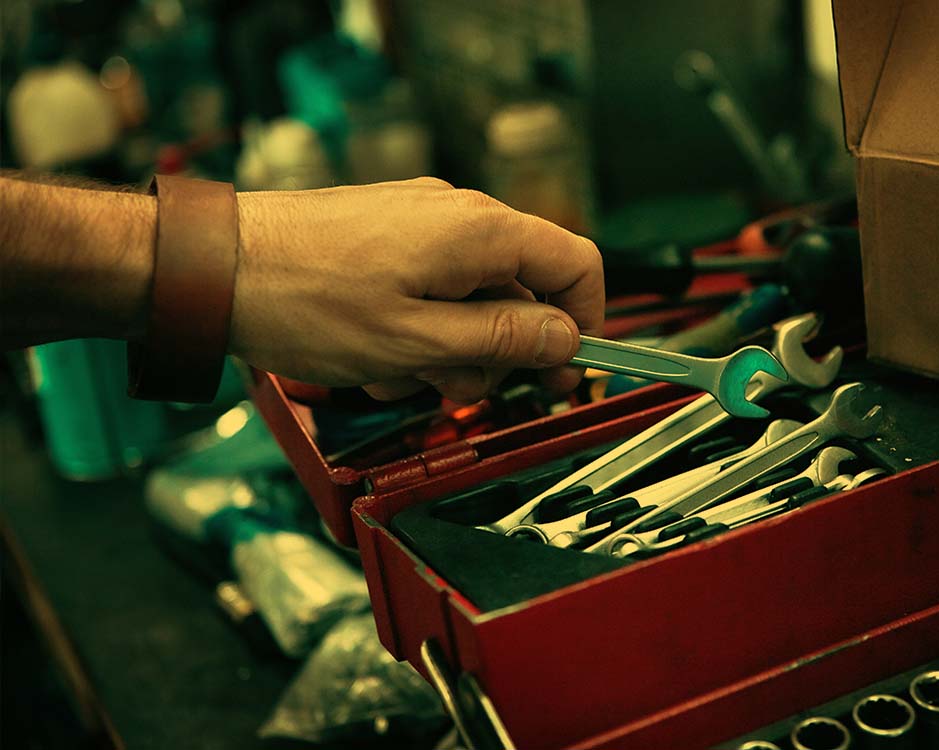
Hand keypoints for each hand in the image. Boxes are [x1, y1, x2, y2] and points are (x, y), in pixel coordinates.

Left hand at [231, 178, 603, 403]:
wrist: (212, 266)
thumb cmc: (301, 300)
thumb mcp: (417, 341)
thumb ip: (502, 339)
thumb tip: (565, 340)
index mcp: (479, 231)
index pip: (577, 263)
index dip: (585, 323)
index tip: (568, 371)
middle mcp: (458, 214)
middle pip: (525, 286)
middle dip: (503, 349)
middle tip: (468, 390)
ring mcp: (421, 220)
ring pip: (476, 294)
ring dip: (453, 348)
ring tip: (403, 376)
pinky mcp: (390, 233)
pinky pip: (434, 285)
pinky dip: (422, 328)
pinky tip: (381, 357)